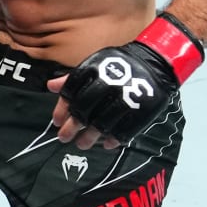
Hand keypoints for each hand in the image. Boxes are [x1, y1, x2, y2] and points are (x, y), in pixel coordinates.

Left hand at [47, 16, 202, 148]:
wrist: (156, 62)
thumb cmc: (120, 64)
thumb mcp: (95, 64)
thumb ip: (73, 78)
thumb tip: (50, 87)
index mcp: (95, 71)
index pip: (71, 92)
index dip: (62, 109)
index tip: (56, 121)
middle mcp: (108, 84)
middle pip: (84, 110)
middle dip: (72, 126)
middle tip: (64, 137)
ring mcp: (125, 99)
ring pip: (101, 124)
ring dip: (89, 137)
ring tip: (81, 144)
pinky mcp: (141, 111)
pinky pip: (124, 131)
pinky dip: (113, 139)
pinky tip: (105, 144)